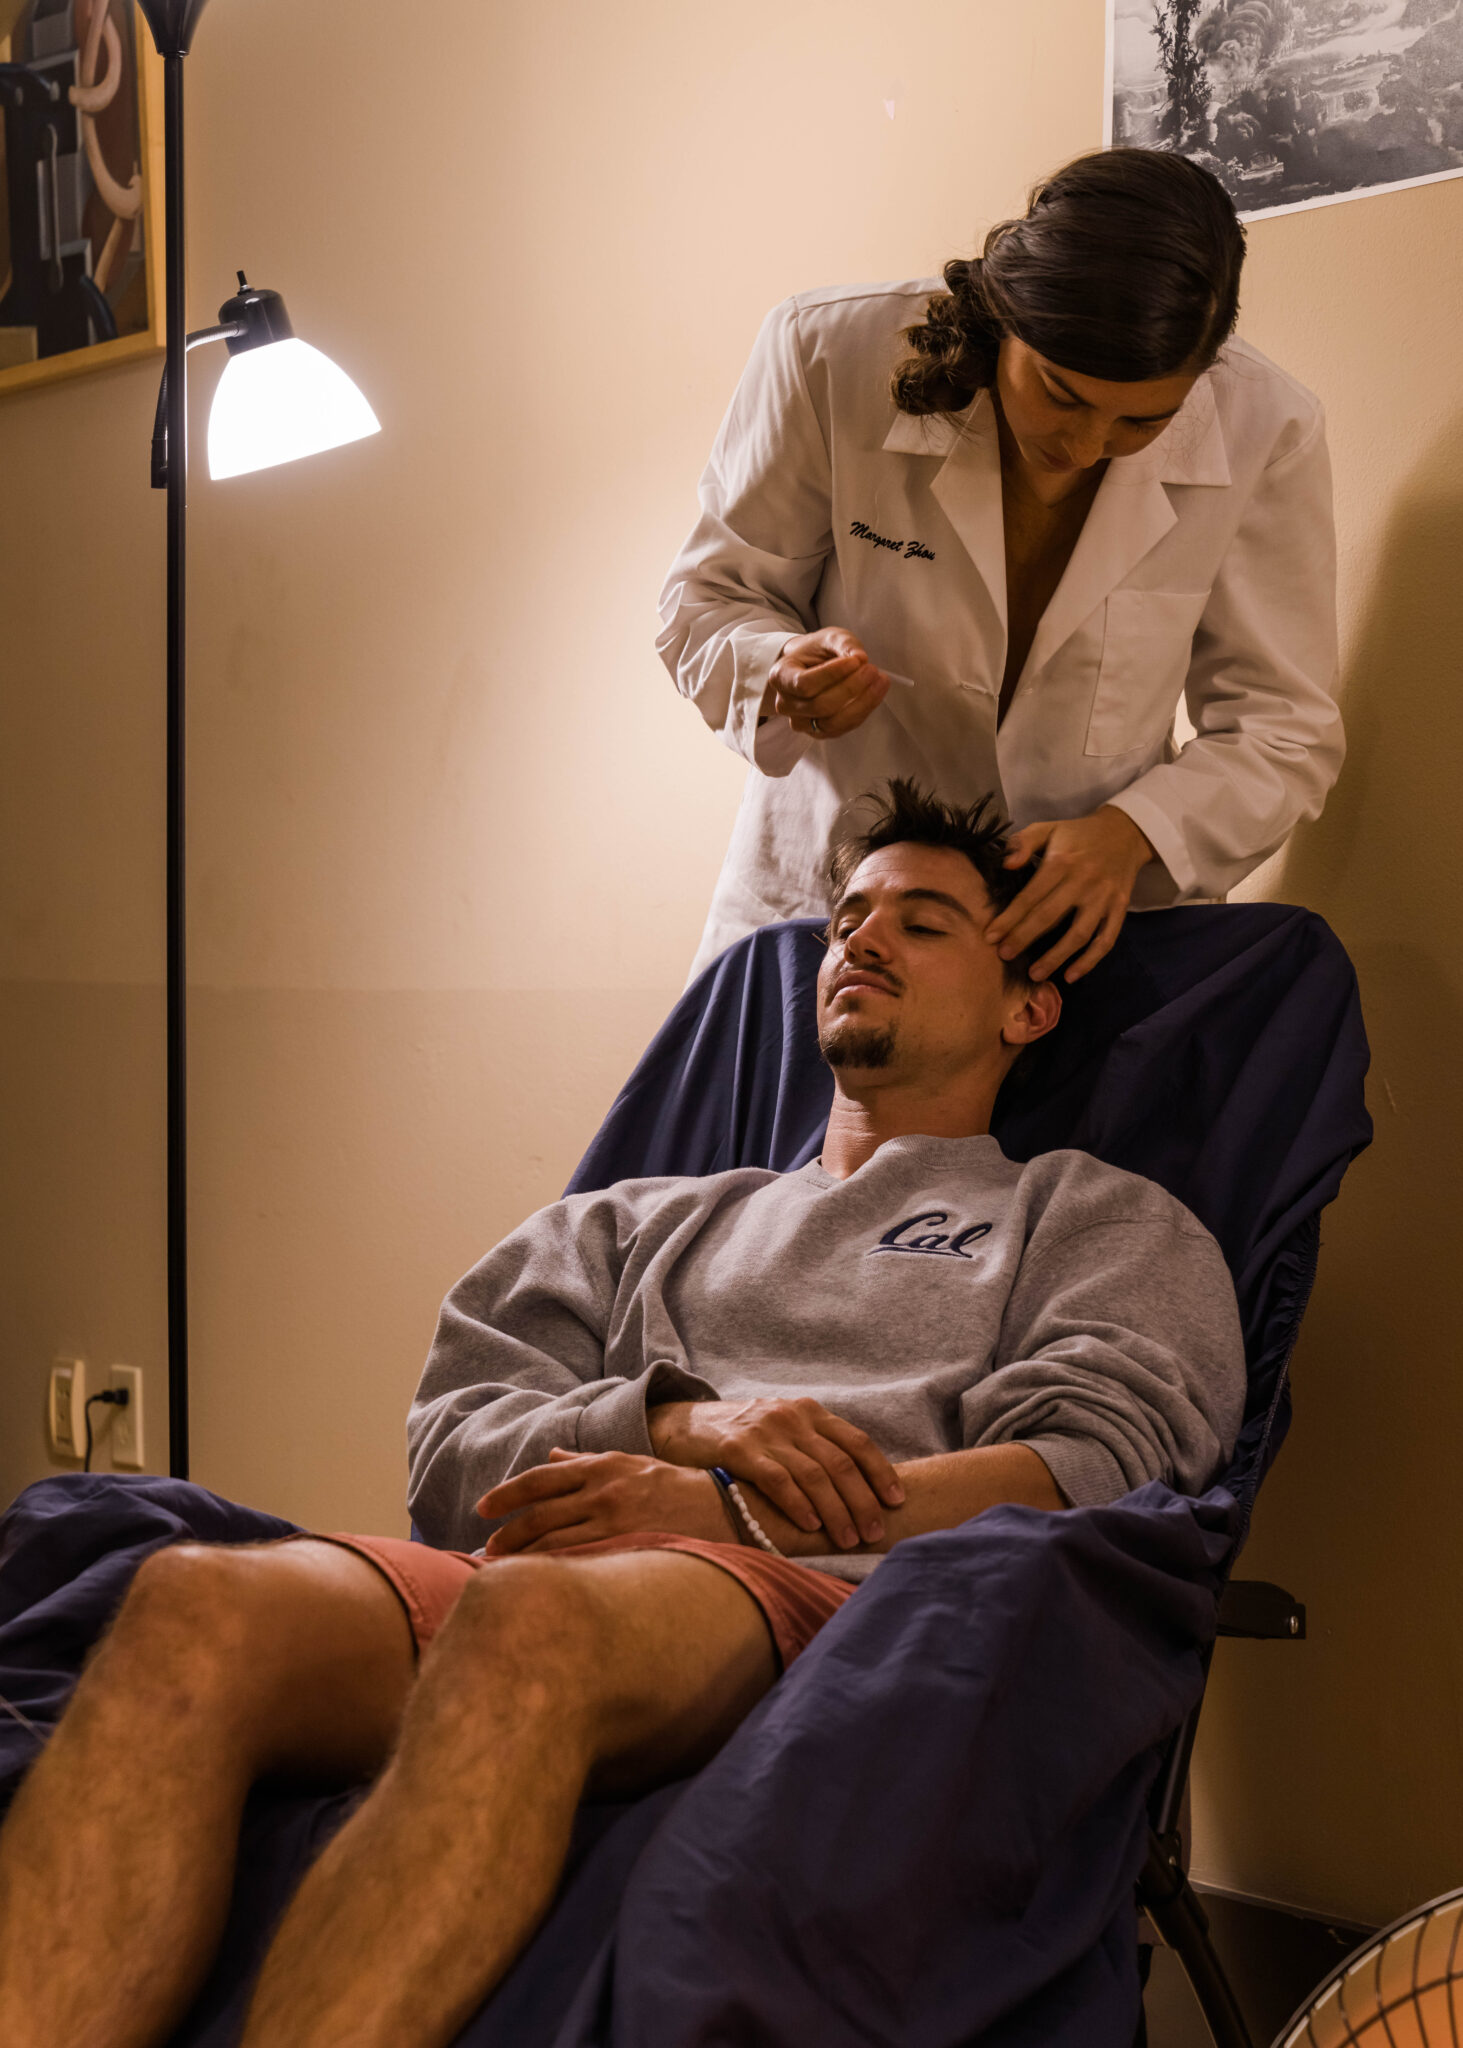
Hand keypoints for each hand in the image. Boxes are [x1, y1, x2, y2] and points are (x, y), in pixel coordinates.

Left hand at [476, 1449, 730, 1555]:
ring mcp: (614, 1519)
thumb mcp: (629, 1464)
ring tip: (502, 1570)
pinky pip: (580, 1559)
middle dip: (508, 1532)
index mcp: (602, 1466)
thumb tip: (550, 1458)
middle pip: (540, 1512)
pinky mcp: (628, 1544)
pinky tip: (538, 1581)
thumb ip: (586, 1464)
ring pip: (554, 1539)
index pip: (540, 1478)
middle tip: (488, 1549)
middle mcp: (603, 1489)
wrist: (721, 1508)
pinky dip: (553, 1568)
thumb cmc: (672, 1487)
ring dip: (523, 1556)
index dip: (507, 1494)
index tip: (482, 1509)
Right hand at [648, 1397, 903, 1550]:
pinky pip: (778, 1480)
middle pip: (840, 1463)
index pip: (857, 1442)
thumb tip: (861, 1492)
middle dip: (863, 1501)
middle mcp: (793, 1419)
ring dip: (836, 1511)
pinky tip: (811, 1527)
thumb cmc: (747, 1438)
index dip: (880, 1473)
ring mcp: (766, 1433)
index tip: (897, 1501)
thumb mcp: (786, 1432)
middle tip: (875, 1532)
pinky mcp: (739, 1450)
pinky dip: (799, 1505)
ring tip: (848, 1539)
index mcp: (810, 1413)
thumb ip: (817, 1451)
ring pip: (814, 1475)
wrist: (687, 1424)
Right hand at [763, 628, 889, 740]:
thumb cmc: (816, 651)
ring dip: (862, 703)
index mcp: (780, 677)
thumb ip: (844, 643)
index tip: (856, 660)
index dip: (832, 675)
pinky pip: (842, 728)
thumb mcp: (829, 637)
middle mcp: (785, 704)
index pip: (804, 684)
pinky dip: (863, 711)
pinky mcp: (818, 732)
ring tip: (880, 681)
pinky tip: (876, 693)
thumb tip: (860, 657)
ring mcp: (801, 722)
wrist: (810, 666)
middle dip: (851, 689)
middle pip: (820, 706)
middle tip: (872, 669)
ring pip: (832, 723)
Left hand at [986, 806, 1153, 983]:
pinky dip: (1090, 961)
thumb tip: (1006, 864)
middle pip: (1049, 917)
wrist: (1125, 832)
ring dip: (1056, 957)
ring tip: (1034, 975)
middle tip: (1004, 956)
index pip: (1030, 896)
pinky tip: (1071, 975)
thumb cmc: (1077, 834)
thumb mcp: (1048, 828)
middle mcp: (1083, 882)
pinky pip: (1106, 940)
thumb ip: (1022, 842)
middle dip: (1024, 939)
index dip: (1009, 919)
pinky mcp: (1119, 909)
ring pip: (1078, 934)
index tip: (990, 937)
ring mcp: (1103, 898)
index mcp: (1061, 862)